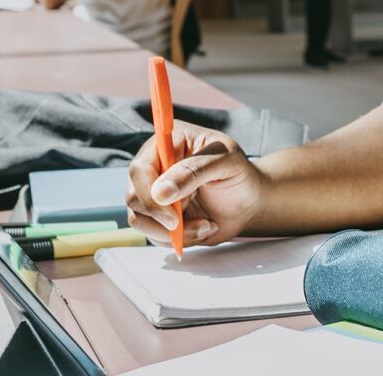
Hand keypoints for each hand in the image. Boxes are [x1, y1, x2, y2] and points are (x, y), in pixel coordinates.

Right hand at [126, 121, 265, 247]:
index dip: (148, 193)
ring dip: (172, 232)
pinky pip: (154, 236)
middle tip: (185, 224)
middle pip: (133, 197)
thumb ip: (194, 171)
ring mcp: (153, 195)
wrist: (249, 200)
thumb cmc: (239, 173)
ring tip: (207, 225)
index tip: (172, 214)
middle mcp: (153, 168)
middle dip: (161, 217)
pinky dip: (180, 240)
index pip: (139, 168)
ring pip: (139, 220)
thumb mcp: (226, 161)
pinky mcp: (159, 218)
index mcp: (165, 144)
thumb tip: (160, 193)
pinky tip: (204, 228)